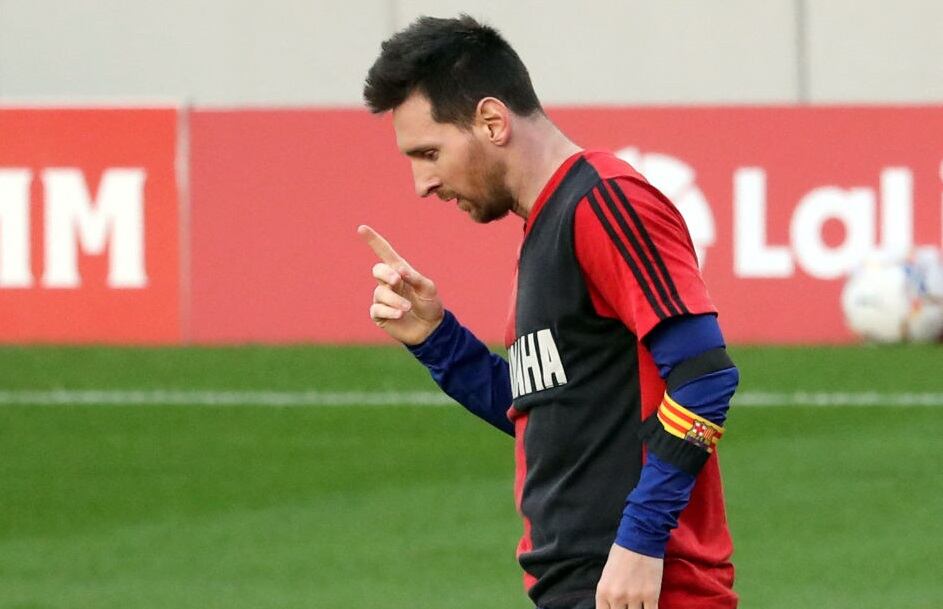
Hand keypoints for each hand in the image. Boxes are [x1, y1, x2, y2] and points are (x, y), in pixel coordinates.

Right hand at [357, 224, 444, 344]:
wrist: (431, 329)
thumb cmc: (430, 305)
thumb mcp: (428, 289)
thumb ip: (415, 278)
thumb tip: (399, 270)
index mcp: (400, 272)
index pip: (385, 253)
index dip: (374, 241)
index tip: (362, 228)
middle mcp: (389, 283)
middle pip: (378, 270)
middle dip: (386, 274)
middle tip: (398, 280)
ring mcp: (383, 298)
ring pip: (380, 293)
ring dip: (395, 299)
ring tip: (408, 307)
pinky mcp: (380, 314)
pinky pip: (377, 309)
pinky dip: (389, 310)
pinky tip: (400, 313)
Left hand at [595, 544, 662, 608]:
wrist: (640, 537)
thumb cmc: (622, 552)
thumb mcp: (607, 574)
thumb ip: (609, 593)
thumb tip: (613, 607)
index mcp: (603, 591)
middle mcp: (616, 596)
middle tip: (629, 605)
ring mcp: (634, 597)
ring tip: (639, 604)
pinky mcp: (651, 595)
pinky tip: (649, 606)